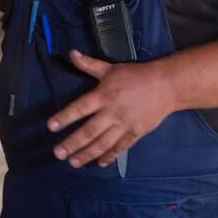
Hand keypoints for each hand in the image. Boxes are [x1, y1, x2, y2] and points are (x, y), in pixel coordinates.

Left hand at [47, 50, 176, 167]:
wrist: (167, 85)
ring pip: (103, 143)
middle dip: (72, 143)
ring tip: (73, 163)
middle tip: (58, 154)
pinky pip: (121, 147)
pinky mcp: (136, 133)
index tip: (51, 127)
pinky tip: (99, 163)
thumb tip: (71, 53)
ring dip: (87, 154)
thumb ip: (89, 64)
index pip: (80, 108)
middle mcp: (112, 112)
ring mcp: (125, 124)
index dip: (65, 117)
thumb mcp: (111, 68)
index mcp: (103, 95)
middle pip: (89, 131)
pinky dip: (110, 156)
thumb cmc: (136, 75)